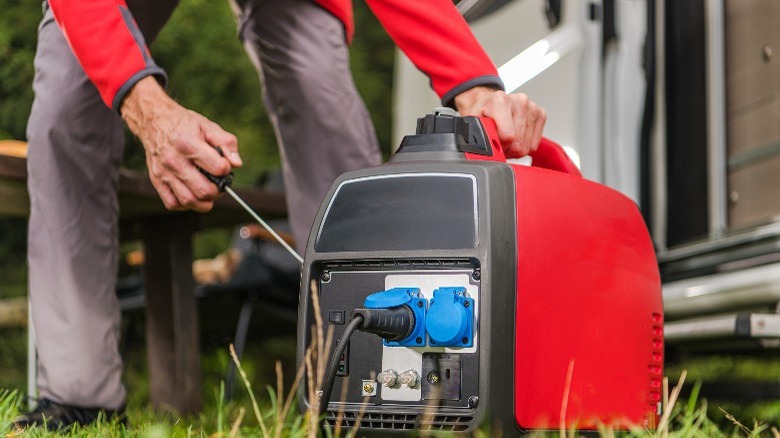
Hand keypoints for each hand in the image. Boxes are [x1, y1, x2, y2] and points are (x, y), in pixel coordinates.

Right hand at [121, 77, 241, 211]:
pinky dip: (186, 204)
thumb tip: (236, 164)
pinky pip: (173, 204)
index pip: (217, 168)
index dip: (226, 169)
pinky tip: (192, 193)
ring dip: (204, 202)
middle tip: (219, 183)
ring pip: (188, 200)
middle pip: (203, 190)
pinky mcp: (156, 181)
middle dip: (218, 190)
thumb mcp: (208, 126)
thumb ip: (226, 143)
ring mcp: (163, 173)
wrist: (154, 121)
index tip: (224, 165)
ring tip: (209, 191)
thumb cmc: (184, 125)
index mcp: (188, 143)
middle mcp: (174, 160)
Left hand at [454, 86, 545, 157]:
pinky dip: (524, 145)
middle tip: (499, 142)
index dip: (499, 145)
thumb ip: (477, 134)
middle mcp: (519, 101)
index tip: (493, 141)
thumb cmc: (482, 113)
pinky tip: (516, 137)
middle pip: (518, 144)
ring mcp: (532, 107)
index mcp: (501, 100)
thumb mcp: (473, 123)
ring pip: (527, 146)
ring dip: (515, 148)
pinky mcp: (541, 114)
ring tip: (506, 139)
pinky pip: (534, 144)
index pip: (508, 136)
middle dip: (507, 149)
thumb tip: (484, 148)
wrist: (488, 101)